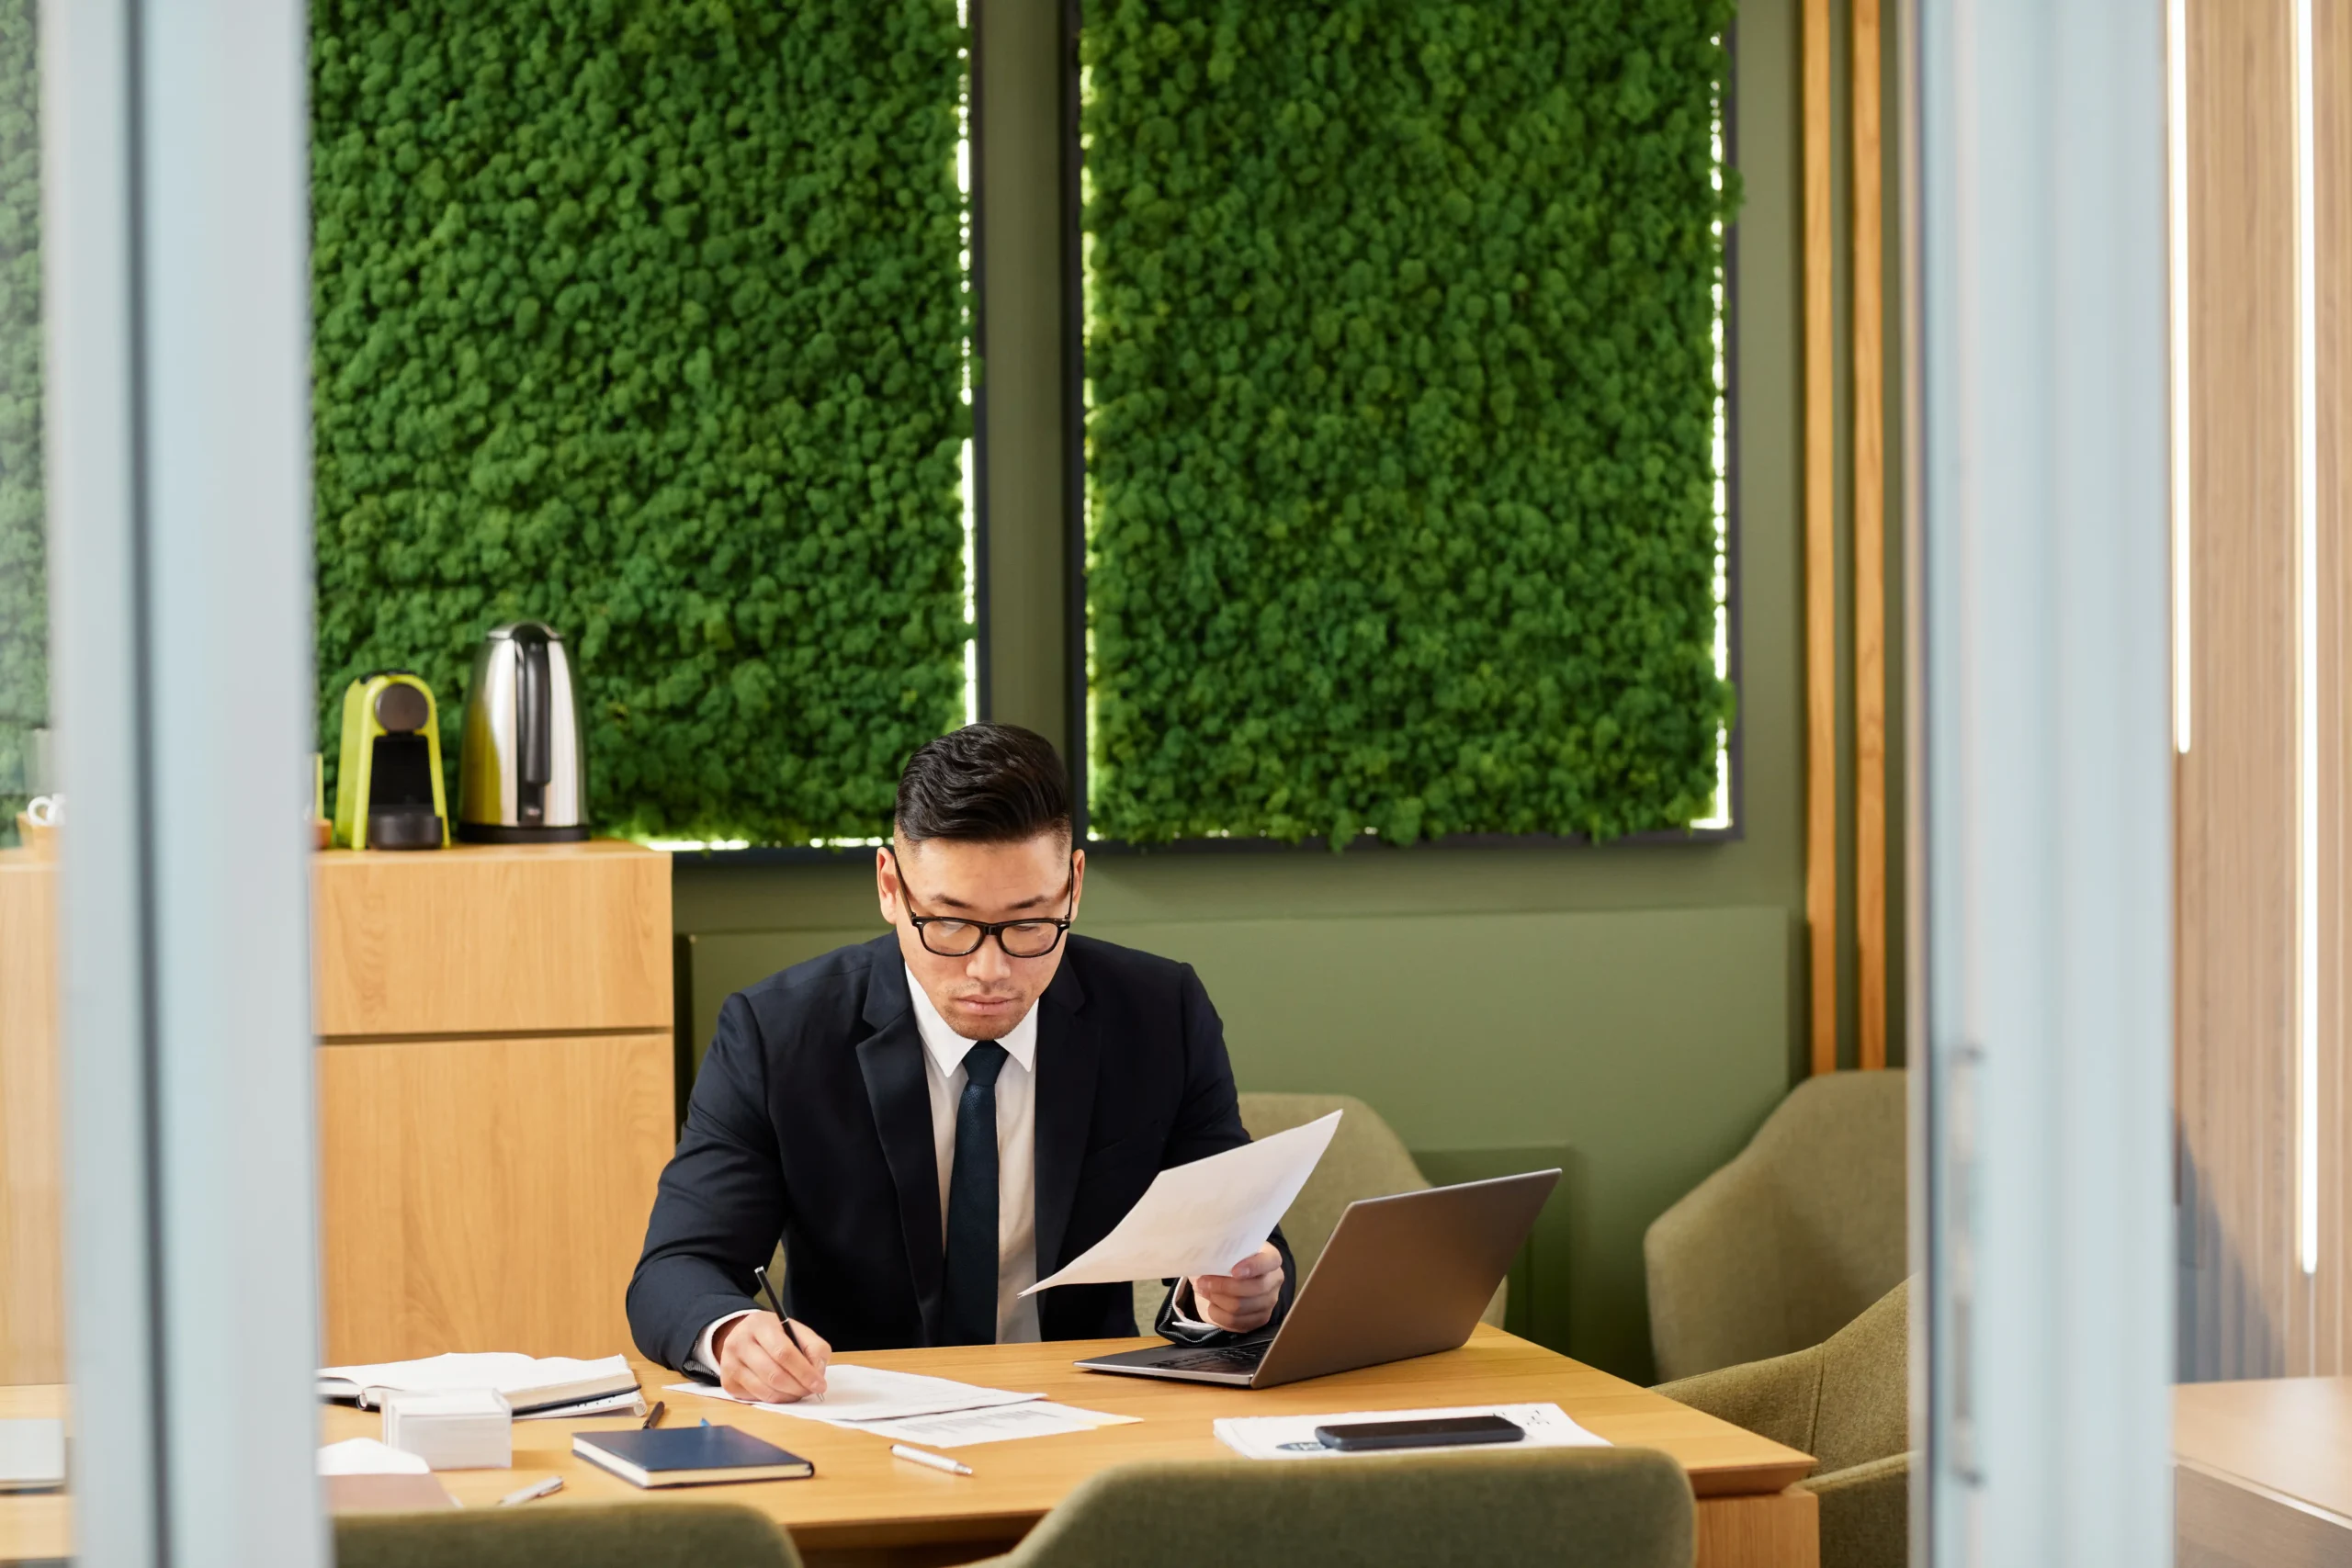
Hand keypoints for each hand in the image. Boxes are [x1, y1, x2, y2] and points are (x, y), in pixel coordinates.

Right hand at [714, 1311, 830, 1402]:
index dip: (804, 1371)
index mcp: (759, 1325)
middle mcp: (739, 1343)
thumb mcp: (796, 1330)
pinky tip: (782, 1391)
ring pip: (764, 1390)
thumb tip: (817, 1372)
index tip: (819, 1384)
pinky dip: (774, 1399)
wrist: (743, 1336)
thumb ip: (814, 1348)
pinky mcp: (727, 1382)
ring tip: (799, 1391)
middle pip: (773, 1374)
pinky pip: (756, 1398)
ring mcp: (730, 1364)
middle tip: (811, 1391)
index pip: (784, 1352)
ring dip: (788, 1396)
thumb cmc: (774, 1334)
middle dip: (798, 1387)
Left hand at [1190, 1243, 1283, 1332]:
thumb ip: (1223, 1252)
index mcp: (1271, 1258)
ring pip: (1241, 1307)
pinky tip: (1211, 1304)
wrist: (1233, 1277)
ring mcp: (1269, 1302)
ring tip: (1203, 1290)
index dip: (1253, 1267)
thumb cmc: (1231, 1259)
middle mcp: (1274, 1280)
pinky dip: (1218, 1313)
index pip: (1268, 1262)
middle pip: (1254, 1289)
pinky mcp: (1259, 1319)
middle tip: (1202, 1281)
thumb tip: (1206, 1260)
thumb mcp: (1229, 1250)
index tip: (1233, 1271)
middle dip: (1223, 1286)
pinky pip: (1235, 1321)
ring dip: (1217, 1299)